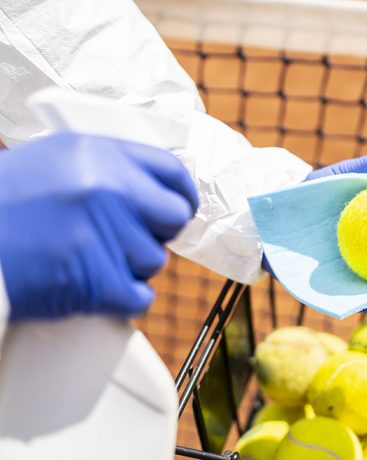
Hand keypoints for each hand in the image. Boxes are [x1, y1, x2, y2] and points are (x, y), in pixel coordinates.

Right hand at [0, 132, 197, 320]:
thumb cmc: (1, 207)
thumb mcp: (48, 162)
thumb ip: (102, 168)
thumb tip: (154, 187)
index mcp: (96, 152)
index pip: (171, 171)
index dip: (181, 193)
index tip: (179, 207)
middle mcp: (108, 188)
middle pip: (173, 217)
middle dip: (156, 231)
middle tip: (126, 239)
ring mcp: (105, 234)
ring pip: (154, 260)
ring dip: (129, 266)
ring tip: (85, 259)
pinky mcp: (98, 280)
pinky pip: (139, 296)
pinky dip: (120, 300)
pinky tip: (91, 289)